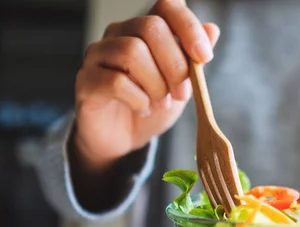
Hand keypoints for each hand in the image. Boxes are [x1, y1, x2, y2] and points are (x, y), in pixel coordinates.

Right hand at [74, 0, 218, 173]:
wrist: (125, 138)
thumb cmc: (153, 106)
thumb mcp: (182, 84)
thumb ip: (194, 58)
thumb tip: (212, 29)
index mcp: (147, 29)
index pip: (167, 5)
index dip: (188, 26)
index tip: (204, 57)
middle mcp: (120, 33)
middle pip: (150, 26)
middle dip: (175, 65)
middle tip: (182, 93)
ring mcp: (100, 54)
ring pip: (131, 51)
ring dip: (156, 84)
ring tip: (161, 103)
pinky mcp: (86, 80)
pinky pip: (115, 81)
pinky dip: (138, 100)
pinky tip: (143, 110)